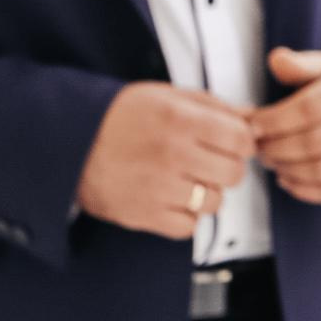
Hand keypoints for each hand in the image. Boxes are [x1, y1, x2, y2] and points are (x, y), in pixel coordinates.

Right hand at [77, 83, 255, 239]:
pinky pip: (189, 226)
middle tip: (209, 161)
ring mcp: (159, 187)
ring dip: (207, 192)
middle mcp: (173, 154)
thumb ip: (212, 106)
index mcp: (180, 119)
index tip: (233, 143)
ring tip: (186, 179)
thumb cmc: (119, 116)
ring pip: (215, 202)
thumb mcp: (166, 95)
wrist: (70, 141)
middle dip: (227, 167)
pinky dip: (185, 216)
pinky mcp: (145, 215)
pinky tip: (171, 198)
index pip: (241, 139)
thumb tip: (250, 117)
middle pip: (234, 173)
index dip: (242, 142)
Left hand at [253, 46, 320, 205]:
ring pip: (320, 170)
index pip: (311, 108)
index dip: (277, 119)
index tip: (253, 123)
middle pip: (312, 142)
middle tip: (255, 144)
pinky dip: (303, 189)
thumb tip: (275, 59)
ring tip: (269, 158)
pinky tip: (286, 176)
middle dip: (275, 147)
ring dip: (285, 168)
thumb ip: (301, 64)